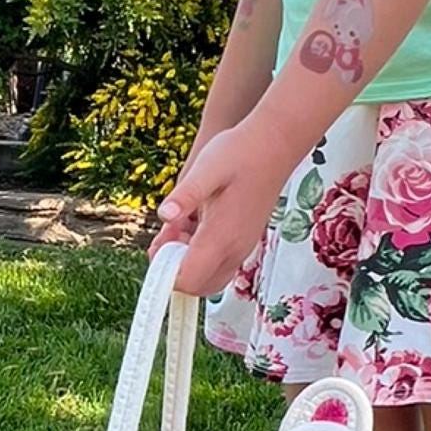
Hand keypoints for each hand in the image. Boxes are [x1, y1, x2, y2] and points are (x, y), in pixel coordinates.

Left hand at [157, 116, 291, 299]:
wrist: (275, 144)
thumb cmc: (240, 153)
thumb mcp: (206, 168)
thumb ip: (185, 195)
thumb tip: (164, 215)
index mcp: (222, 237)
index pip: (188, 280)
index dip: (164, 271)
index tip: (155, 246)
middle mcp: (234, 250)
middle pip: (198, 287)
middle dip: (173, 270)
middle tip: (163, 238)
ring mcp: (241, 248)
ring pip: (208, 277)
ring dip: (186, 261)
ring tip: (175, 226)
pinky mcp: (243, 241)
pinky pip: (217, 263)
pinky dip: (199, 254)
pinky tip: (190, 223)